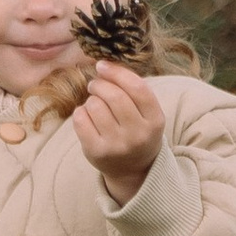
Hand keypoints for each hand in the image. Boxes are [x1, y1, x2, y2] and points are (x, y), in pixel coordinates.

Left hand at [73, 61, 164, 203]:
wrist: (133, 170)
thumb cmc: (137, 131)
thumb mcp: (147, 113)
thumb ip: (132, 89)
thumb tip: (103, 65)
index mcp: (155, 121)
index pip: (137, 87)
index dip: (117, 72)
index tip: (102, 65)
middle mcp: (138, 135)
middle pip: (114, 96)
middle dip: (99, 84)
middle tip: (95, 85)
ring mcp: (116, 145)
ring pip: (94, 105)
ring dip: (91, 99)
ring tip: (95, 104)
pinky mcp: (96, 152)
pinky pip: (80, 119)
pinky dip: (80, 112)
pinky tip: (87, 116)